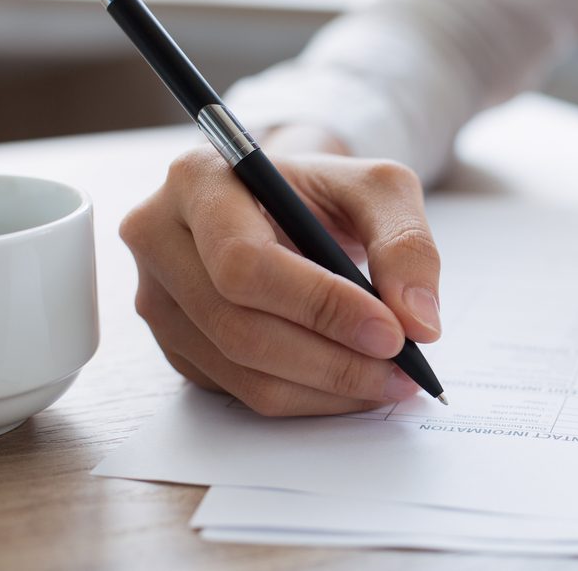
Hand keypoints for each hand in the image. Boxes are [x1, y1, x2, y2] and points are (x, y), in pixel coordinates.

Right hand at [121, 139, 441, 415]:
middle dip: (331, 359)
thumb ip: (406, 242)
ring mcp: (159, 296)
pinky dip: (308, 397)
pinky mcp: (177, 343)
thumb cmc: (325, 191)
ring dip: (325, 389)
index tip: (392, 332)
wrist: (288, 205)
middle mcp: (159, 238)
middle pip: (237, 326)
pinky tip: (352, 384)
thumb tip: (418, 321)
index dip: (320, 306)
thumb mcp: (379, 189)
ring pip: (240, 369)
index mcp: (198, 180)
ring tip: (391, 380)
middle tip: (401, 369)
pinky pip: (239, 390)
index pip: (245, 261)